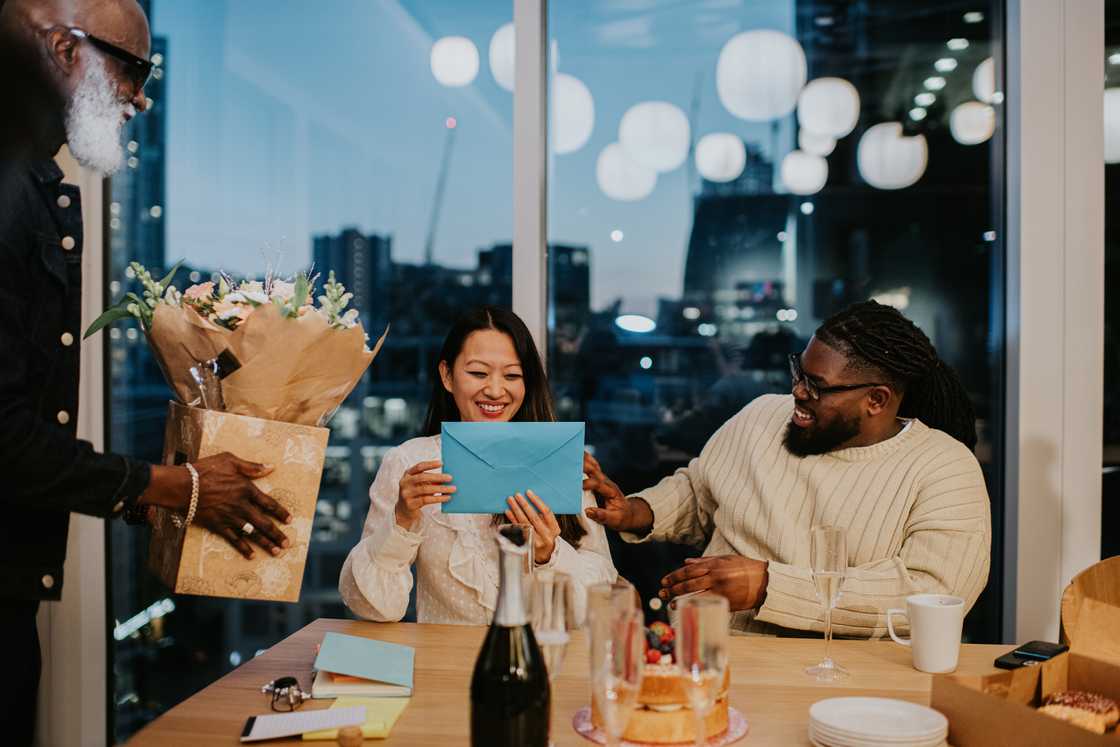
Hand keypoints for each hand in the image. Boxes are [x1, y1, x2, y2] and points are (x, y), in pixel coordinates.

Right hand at [145, 453, 291, 559]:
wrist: (181, 487)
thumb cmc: (204, 470)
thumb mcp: (229, 460)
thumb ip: (251, 466)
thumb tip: (271, 467)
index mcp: (246, 489)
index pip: (269, 503)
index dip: (281, 512)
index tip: (289, 520)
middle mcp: (241, 506)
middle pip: (264, 523)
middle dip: (277, 534)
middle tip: (287, 543)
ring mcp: (230, 518)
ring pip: (252, 533)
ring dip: (265, 543)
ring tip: (276, 552)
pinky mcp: (217, 526)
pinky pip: (234, 539)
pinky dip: (243, 548)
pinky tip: (251, 555)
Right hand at [396, 460, 454, 528]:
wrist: (404, 510)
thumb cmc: (416, 494)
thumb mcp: (421, 484)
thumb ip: (430, 480)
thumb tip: (447, 477)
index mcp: (407, 474)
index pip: (419, 466)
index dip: (430, 464)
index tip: (442, 463)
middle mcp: (405, 483)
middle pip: (422, 477)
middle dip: (438, 477)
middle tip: (450, 478)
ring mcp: (406, 494)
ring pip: (426, 489)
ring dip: (441, 488)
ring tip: (452, 489)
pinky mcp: (410, 504)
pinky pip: (426, 500)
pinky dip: (438, 498)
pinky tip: (447, 497)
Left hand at [505, 490, 560, 563]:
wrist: (545, 554)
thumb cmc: (546, 535)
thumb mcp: (550, 526)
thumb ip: (544, 516)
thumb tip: (529, 498)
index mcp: (554, 528)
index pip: (546, 512)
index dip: (537, 501)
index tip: (528, 492)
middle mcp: (546, 536)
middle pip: (534, 517)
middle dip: (524, 504)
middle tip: (517, 495)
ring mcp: (536, 541)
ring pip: (524, 522)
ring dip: (516, 510)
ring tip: (510, 500)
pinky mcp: (526, 544)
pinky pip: (518, 529)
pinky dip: (512, 519)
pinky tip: (508, 511)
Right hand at [582, 451, 653, 533]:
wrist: (628, 513)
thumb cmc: (621, 517)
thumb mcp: (614, 520)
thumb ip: (602, 515)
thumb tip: (587, 511)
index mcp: (611, 491)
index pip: (599, 484)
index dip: (588, 483)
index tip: (578, 486)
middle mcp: (607, 483)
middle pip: (595, 471)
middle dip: (584, 466)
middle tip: (572, 460)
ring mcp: (604, 480)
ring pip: (594, 466)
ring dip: (584, 459)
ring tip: (574, 450)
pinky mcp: (600, 480)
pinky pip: (593, 467)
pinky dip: (586, 460)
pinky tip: (579, 453)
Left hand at [659, 554, 768, 611]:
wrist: (765, 581)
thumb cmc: (746, 568)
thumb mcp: (726, 558)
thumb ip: (705, 560)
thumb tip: (686, 561)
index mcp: (714, 565)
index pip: (689, 570)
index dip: (674, 576)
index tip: (664, 581)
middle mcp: (715, 576)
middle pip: (689, 582)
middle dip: (673, 588)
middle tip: (662, 593)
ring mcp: (720, 590)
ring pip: (695, 594)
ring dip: (680, 599)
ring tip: (670, 604)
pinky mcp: (726, 601)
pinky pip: (706, 604)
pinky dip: (695, 606)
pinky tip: (687, 609)